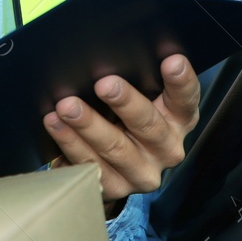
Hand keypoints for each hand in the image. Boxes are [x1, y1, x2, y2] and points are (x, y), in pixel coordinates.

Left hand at [43, 53, 199, 208]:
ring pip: (115, 149)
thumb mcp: (141, 97)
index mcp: (178, 119)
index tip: (171, 61)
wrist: (115, 162)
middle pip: (149, 126)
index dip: (181, 81)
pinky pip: (91, 166)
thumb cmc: (127, 114)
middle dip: (125, 103)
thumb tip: (108, 53)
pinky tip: (55, 125)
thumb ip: (137, 79)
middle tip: (103, 84)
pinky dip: (70, 143)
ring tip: (66, 106)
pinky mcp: (116, 187)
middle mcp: (166, 149)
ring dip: (88, 125)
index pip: (185, 99)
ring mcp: (142, 172)